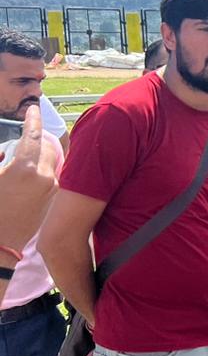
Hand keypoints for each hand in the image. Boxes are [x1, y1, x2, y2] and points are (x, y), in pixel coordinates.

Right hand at [0, 104, 57, 253]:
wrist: (0, 245)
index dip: (33, 119)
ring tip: (32, 151)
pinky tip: (36, 171)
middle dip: (39, 137)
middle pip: (48, 146)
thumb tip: (5, 152)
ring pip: (54, 161)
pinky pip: (55, 176)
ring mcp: (53, 190)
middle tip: (30, 132)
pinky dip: (47, 167)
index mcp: (27, 169)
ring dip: (44, 153)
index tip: (33, 109)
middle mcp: (46, 177)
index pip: (34, 135)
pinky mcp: (54, 201)